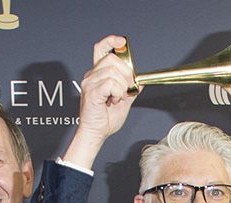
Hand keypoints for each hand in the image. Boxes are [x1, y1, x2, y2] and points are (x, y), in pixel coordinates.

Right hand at [63, 35, 138, 168]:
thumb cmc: (105, 119)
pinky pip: (111, 83)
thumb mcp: (123, 101)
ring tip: (118, 98)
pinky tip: (114, 101)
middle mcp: (91, 75)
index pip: (101, 49)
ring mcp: (90, 82)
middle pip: (112, 59)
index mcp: (97, 75)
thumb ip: (131, 89)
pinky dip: (118, 92)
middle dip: (126, 73)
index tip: (122, 41)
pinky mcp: (92, 91)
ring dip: (122, 87)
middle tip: (128, 88)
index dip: (111, 41)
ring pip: (113, 72)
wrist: (96, 133)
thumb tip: (140, 81)